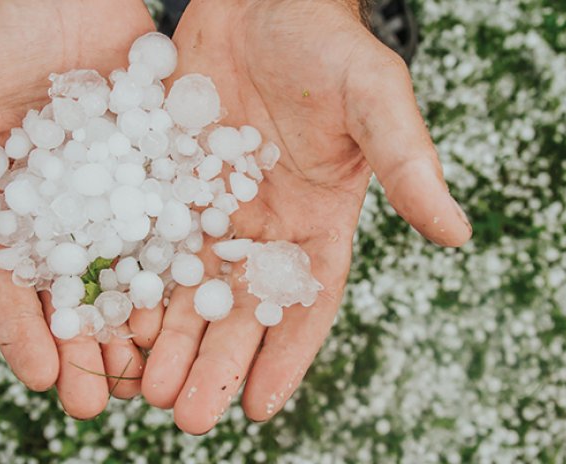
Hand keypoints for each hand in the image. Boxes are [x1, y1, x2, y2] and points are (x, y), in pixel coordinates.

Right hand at [0, 0, 155, 418]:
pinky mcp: (157, 166)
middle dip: (82, 348)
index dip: (23, 331)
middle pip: (71, 290)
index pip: (9, 280)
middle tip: (98, 403)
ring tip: (147, 375)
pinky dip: (177, 267)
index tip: (42, 378)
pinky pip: (170, 222)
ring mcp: (113, 189)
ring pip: (125, 269)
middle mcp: (62, 205)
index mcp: (3, 200)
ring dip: (134, 324)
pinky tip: (191, 307)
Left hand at [141, 0, 471, 432]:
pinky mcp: (166, 181)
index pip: (306, 302)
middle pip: (239, 309)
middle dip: (213, 363)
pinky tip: (108, 319)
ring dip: (166, 339)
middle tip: (184, 417)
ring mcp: (211, 206)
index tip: (257, 408)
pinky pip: (145, 240)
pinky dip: (130, 282)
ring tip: (140, 387)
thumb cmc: (327, 44)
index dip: (285, 356)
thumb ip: (409, 164)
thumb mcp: (374, 99)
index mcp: (318, 220)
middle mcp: (263, 225)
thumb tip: (458, 233)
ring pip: (186, 286)